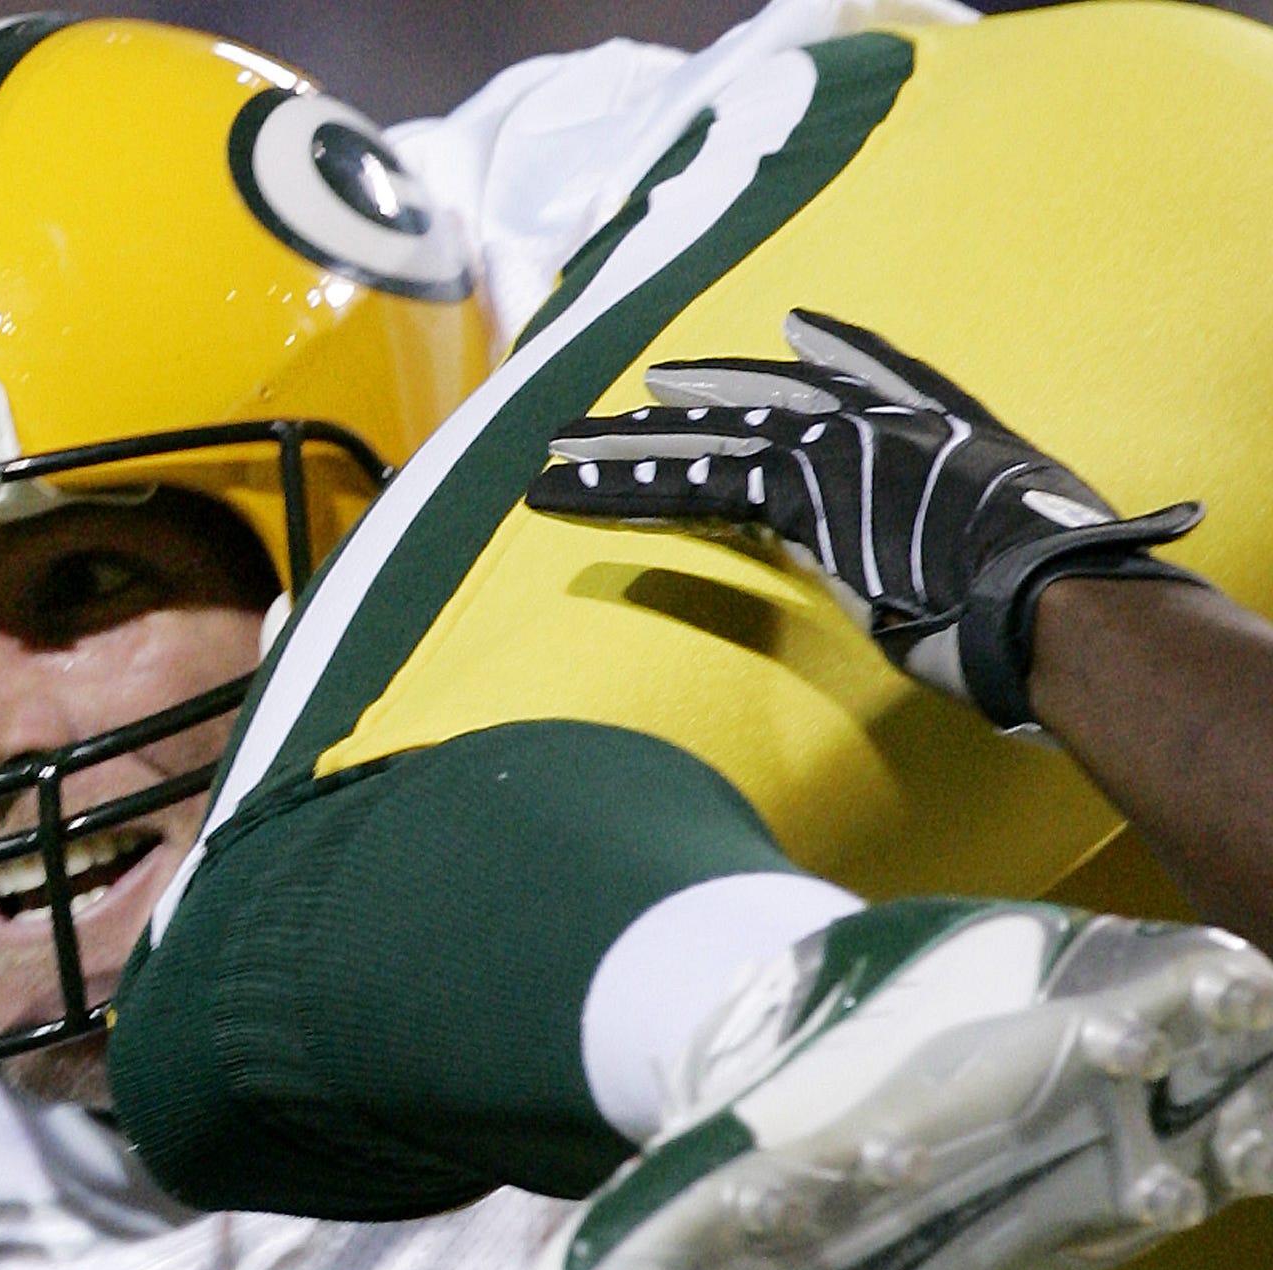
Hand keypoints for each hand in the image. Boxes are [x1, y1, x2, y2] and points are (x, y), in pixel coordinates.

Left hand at [526, 308, 1201, 727]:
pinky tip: (564, 487)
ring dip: (621, 450)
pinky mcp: (792, 497)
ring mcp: (834, 453)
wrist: (1058, 595)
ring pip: (705, 441)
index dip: (829, 352)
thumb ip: (981, 530)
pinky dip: (618, 492)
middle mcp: (880, 424)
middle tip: (635, 394)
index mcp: (943, 428)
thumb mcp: (1029, 544)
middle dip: (692, 399)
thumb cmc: (1060, 596)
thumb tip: (955, 562)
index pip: (875, 371)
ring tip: (551, 451)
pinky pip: (685, 489)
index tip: (793, 331)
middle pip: (761, 402)